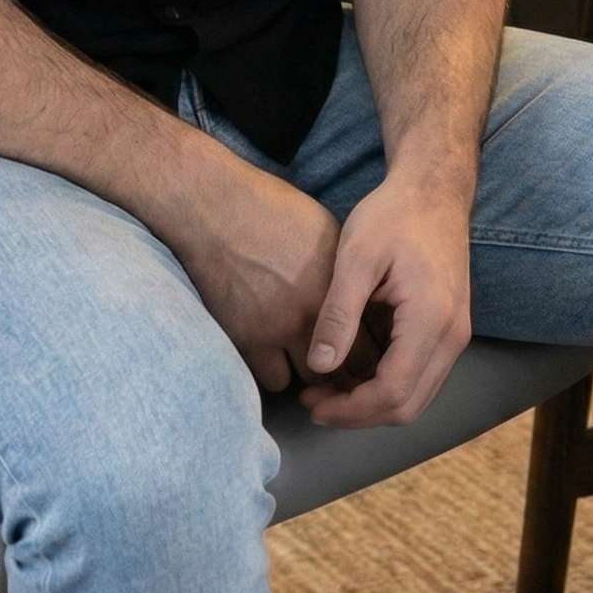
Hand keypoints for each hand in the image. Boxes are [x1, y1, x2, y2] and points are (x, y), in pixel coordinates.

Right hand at [172, 157, 381, 393]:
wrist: (215, 210)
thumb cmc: (270, 210)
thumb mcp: (325, 231)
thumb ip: (344, 273)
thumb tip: (361, 299)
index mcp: (340, 280)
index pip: (376, 335)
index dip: (374, 346)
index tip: (366, 346)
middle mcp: (317, 309)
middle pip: (349, 364)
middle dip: (348, 365)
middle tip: (341, 360)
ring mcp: (282, 329)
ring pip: (313, 379)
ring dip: (312, 369)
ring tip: (306, 355)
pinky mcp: (249, 341)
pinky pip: (276, 381)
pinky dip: (277, 371)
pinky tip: (274, 353)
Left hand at [299, 169, 472, 427]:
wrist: (434, 191)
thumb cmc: (394, 215)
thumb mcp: (356, 257)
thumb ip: (339, 313)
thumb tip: (320, 367)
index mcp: (431, 320)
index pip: (392, 392)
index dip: (349, 409)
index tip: (311, 402)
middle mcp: (453, 336)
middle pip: (407, 406)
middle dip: (358, 414)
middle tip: (314, 401)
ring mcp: (457, 334)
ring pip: (417, 396)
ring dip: (373, 404)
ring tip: (329, 389)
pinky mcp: (451, 329)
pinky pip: (422, 376)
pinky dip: (388, 386)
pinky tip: (355, 370)